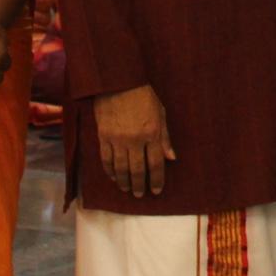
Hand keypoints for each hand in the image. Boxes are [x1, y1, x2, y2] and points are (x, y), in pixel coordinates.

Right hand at [95, 83, 173, 198]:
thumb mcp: (160, 113)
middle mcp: (135, 139)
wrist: (118, 81)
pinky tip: (113, 177)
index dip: (157, 180)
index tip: (156, 190)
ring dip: (124, 181)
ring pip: (120, 168)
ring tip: (126, 189)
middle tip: (140, 194)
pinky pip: (106, 159)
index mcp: (152, 133)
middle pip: (137, 170)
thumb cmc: (143, 95)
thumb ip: (165, 137)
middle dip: (139, 185)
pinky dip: (109, 170)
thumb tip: (172, 158)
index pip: (156, 164)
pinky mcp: (103, 136)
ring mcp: (117, 139)